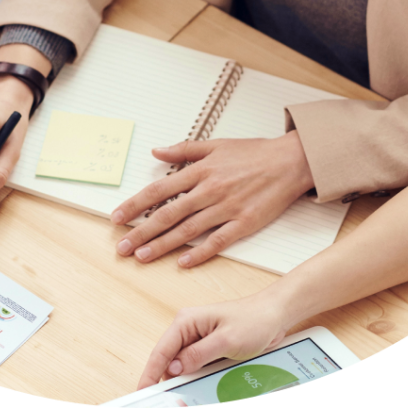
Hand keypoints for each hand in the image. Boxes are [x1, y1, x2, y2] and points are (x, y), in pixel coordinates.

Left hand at [111, 133, 313, 266]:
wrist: (289, 161)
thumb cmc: (253, 152)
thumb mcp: (215, 144)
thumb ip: (183, 149)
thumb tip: (156, 151)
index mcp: (200, 171)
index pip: (159, 190)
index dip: (136, 205)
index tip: (117, 217)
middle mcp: (209, 190)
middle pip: (168, 214)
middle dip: (141, 232)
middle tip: (122, 247)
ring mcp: (226, 208)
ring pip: (187, 231)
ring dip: (162, 245)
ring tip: (142, 256)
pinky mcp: (244, 223)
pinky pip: (217, 241)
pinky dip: (199, 253)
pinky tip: (182, 263)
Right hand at [137, 291, 290, 388]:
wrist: (273, 316)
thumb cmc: (253, 319)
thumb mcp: (226, 341)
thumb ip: (198, 355)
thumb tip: (175, 368)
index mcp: (187, 321)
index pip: (161, 350)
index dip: (150, 373)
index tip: (144, 391)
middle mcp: (188, 329)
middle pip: (168, 360)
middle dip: (165, 381)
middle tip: (164, 401)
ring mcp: (198, 340)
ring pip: (182, 366)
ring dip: (182, 382)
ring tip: (181, 398)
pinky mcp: (208, 349)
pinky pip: (195, 367)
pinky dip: (194, 379)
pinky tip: (198, 389)